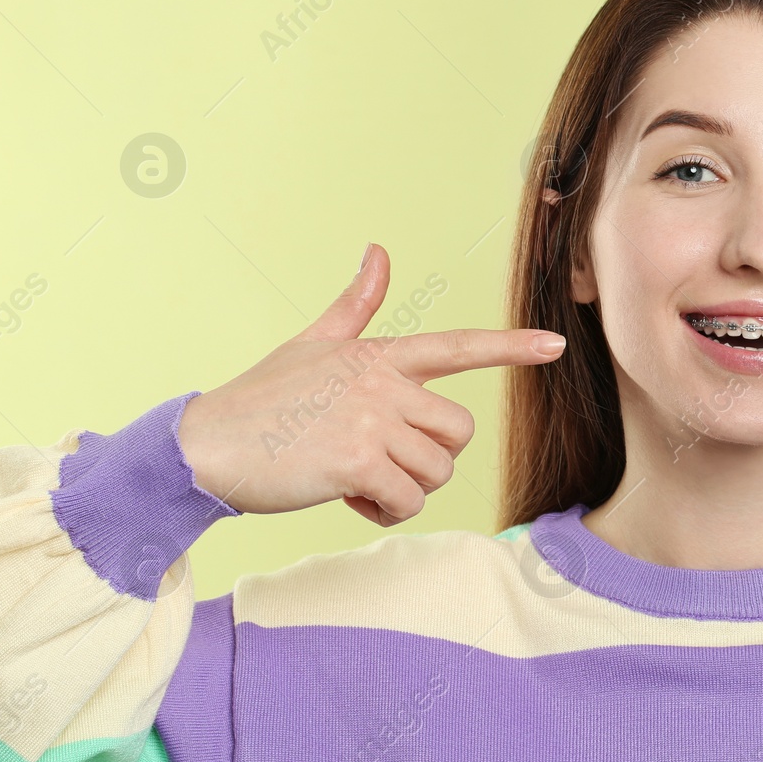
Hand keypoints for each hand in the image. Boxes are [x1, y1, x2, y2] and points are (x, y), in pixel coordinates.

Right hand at [176, 243, 566, 526]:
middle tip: (377, 464)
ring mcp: (372, 418)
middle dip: (427, 461)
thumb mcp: (311, 344)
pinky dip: (384, 511)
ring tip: (354, 478)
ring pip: (437, 472)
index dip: (511, 347)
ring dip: (403, 490)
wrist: (207, 446)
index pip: (457, 346)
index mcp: (379, 355)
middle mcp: (383, 382)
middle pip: (457, 434)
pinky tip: (347, 496)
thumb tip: (378, 250)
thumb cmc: (260, 400)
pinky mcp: (358, 459)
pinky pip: (408, 500)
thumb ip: (355, 305)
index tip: (555, 344)